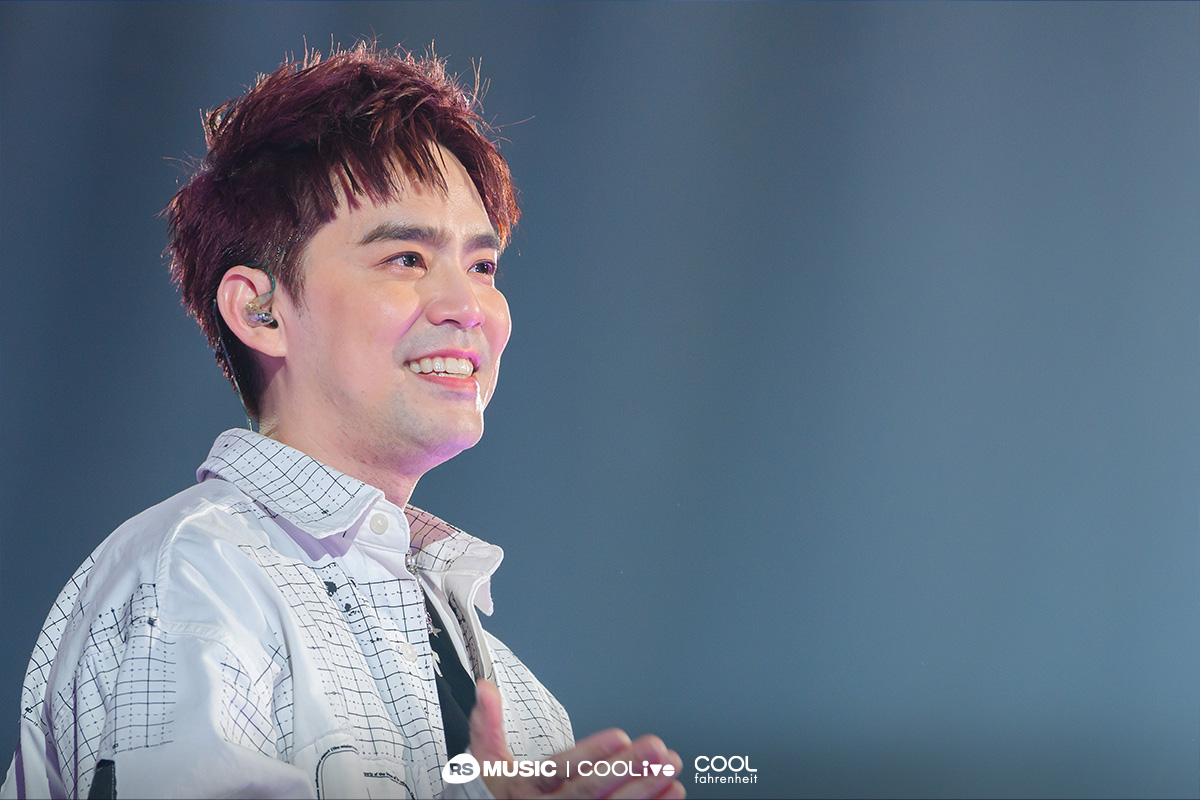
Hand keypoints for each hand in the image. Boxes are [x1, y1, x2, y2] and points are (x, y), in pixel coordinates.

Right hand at [469, 680, 684, 798]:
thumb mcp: (485, 761)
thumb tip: (486, 688)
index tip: (619, 736)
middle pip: (589, 791)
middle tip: (656, 750)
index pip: (558, 770)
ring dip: (645, 790)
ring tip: (670, 770)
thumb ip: (488, 724)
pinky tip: (671, 792)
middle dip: (626, 770)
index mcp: (524, 789)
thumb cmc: (498, 792)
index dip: (590, 753)